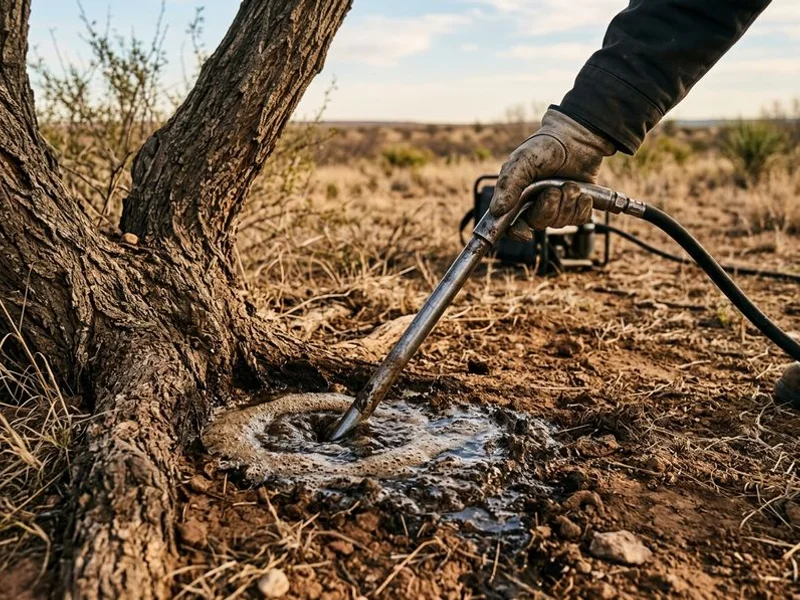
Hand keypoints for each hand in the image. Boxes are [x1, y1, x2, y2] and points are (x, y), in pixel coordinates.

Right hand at [489, 109, 614, 238]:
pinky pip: (579, 220)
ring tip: (571, 185)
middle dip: (549, 208)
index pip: (512, 225)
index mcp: (517, 197)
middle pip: (539, 223)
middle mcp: (536, 204)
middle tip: (554, 190)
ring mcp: (557, 206)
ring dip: (567, 204)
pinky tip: (583, 194)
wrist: (578, 136)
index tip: (525, 234)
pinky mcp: (576, 206)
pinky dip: (582, 208)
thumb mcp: (522, 161)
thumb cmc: (545, 146)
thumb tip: (497, 210)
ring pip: (560, 222)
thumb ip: (509, 185)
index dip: (517, 232)